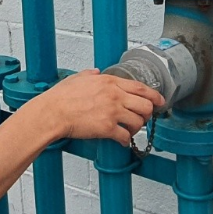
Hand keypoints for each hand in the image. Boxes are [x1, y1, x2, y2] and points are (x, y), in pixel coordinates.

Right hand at [29, 69, 163, 146]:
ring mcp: (112, 112)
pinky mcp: (107, 128)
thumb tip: (96, 72)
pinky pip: (125, 136)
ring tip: (128, 130)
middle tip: (142, 118)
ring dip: (135, 128)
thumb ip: (91, 74)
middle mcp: (115, 95)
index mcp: (110, 82)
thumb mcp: (78, 77)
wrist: (53, 112)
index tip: (160, 101)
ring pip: (138, 122)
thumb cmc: (61, 97)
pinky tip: (121, 141)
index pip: (141, 87)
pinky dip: (125, 140)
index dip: (154, 96)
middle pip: (145, 105)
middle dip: (147, 114)